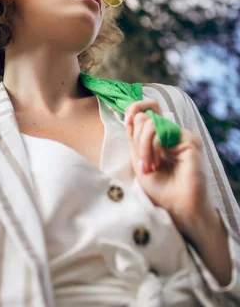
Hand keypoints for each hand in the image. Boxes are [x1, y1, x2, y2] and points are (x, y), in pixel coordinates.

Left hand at [125, 100, 212, 235]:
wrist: (177, 206)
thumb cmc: (159, 188)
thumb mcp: (139, 159)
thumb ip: (135, 137)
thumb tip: (131, 115)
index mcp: (157, 136)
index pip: (146, 109)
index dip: (134, 109)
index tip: (125, 122)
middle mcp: (169, 132)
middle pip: (144, 117)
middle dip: (137, 140)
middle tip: (143, 164)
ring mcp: (180, 134)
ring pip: (150, 123)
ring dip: (143, 146)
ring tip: (149, 167)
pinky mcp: (189, 139)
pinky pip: (162, 131)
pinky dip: (153, 147)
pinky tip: (157, 164)